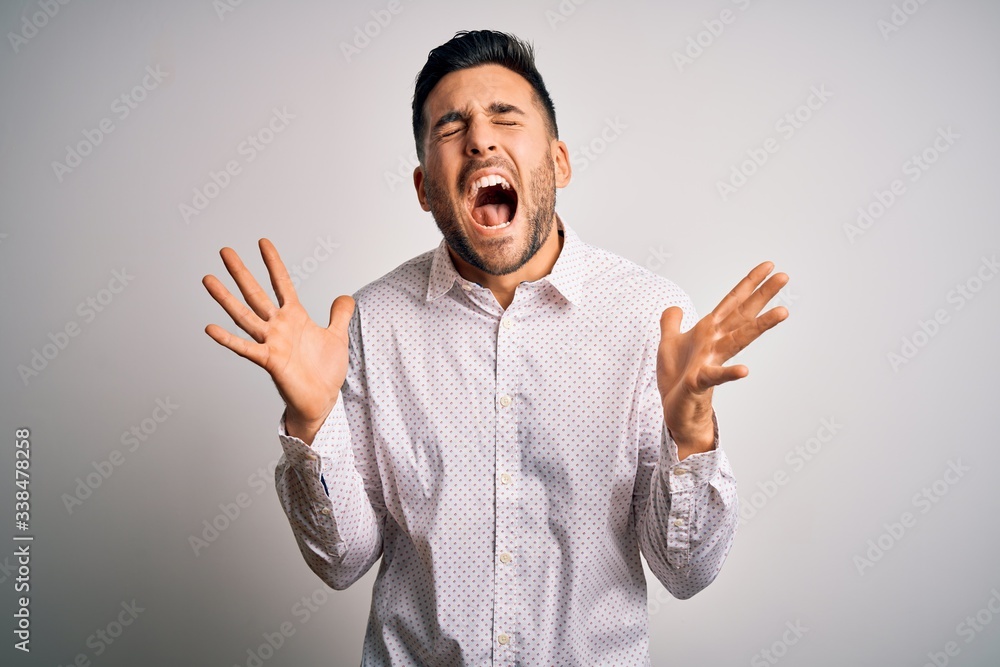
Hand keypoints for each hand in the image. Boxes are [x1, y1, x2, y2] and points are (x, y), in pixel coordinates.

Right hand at [202, 239, 354, 443]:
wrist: (322, 400)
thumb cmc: (326, 371)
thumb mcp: (337, 337)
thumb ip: (339, 315)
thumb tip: (345, 297)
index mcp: (294, 317)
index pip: (281, 283)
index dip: (273, 263)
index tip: (262, 242)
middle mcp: (278, 326)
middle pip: (256, 293)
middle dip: (241, 272)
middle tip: (225, 251)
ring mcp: (271, 342)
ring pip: (245, 315)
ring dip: (226, 298)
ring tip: (208, 279)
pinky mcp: (269, 360)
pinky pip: (246, 348)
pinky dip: (228, 339)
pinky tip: (210, 328)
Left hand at [657, 261, 788, 457]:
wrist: (675, 411)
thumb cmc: (676, 379)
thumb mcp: (668, 344)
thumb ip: (671, 324)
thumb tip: (674, 307)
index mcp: (708, 332)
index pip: (731, 302)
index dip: (748, 283)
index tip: (768, 266)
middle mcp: (715, 344)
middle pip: (742, 315)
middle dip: (762, 295)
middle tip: (784, 276)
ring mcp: (711, 361)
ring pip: (738, 339)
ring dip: (760, 325)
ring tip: (784, 311)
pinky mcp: (700, 381)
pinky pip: (716, 376)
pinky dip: (730, 373)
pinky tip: (745, 370)